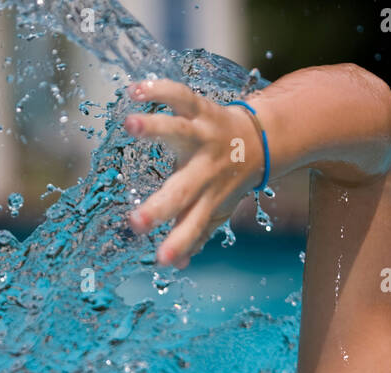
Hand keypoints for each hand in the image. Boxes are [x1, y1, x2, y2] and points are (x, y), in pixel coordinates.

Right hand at [123, 79, 262, 269]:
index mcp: (208, 198)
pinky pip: (179, 96)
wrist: (261, 142)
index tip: (162, 260)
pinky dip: (158, 90)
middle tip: (135, 223)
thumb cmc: (228, 181)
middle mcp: (206, 170)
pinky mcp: (201, 109)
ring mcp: (204, 137)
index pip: (192, 225)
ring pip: (178, 131)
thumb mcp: (216, 210)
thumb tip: (177, 265)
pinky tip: (134, 90)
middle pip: (181, 190)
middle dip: (158, 208)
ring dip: (154, 128)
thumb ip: (195, 234)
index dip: (179, 243)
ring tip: (130, 124)